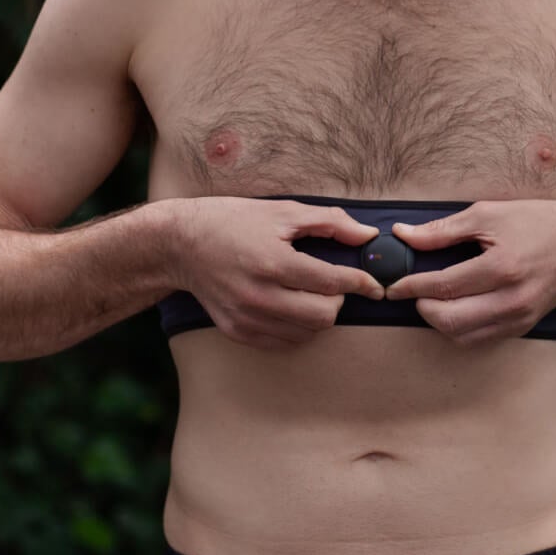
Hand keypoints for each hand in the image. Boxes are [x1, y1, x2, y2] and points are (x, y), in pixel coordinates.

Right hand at [173, 197, 385, 349]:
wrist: (181, 244)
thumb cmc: (233, 221)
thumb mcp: (282, 212)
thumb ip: (329, 223)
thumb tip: (368, 237)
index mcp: (273, 262)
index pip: (332, 282)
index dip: (361, 283)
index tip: (374, 285)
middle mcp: (259, 295)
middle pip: (324, 316)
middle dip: (338, 300)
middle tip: (331, 284)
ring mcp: (247, 318)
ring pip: (307, 332)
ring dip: (318, 314)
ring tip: (308, 292)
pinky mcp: (238, 331)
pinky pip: (284, 342)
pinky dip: (297, 327)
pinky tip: (290, 306)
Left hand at [383, 200, 555, 344]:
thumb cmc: (537, 223)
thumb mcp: (488, 214)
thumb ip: (442, 230)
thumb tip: (402, 235)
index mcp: (502, 268)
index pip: (443, 286)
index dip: (410, 286)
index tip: (392, 284)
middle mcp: (511, 299)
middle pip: (449, 320)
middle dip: (420, 307)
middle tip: (408, 291)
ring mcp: (518, 318)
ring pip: (461, 335)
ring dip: (436, 320)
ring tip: (428, 298)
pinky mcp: (521, 327)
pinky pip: (478, 338)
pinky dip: (457, 327)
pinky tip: (451, 307)